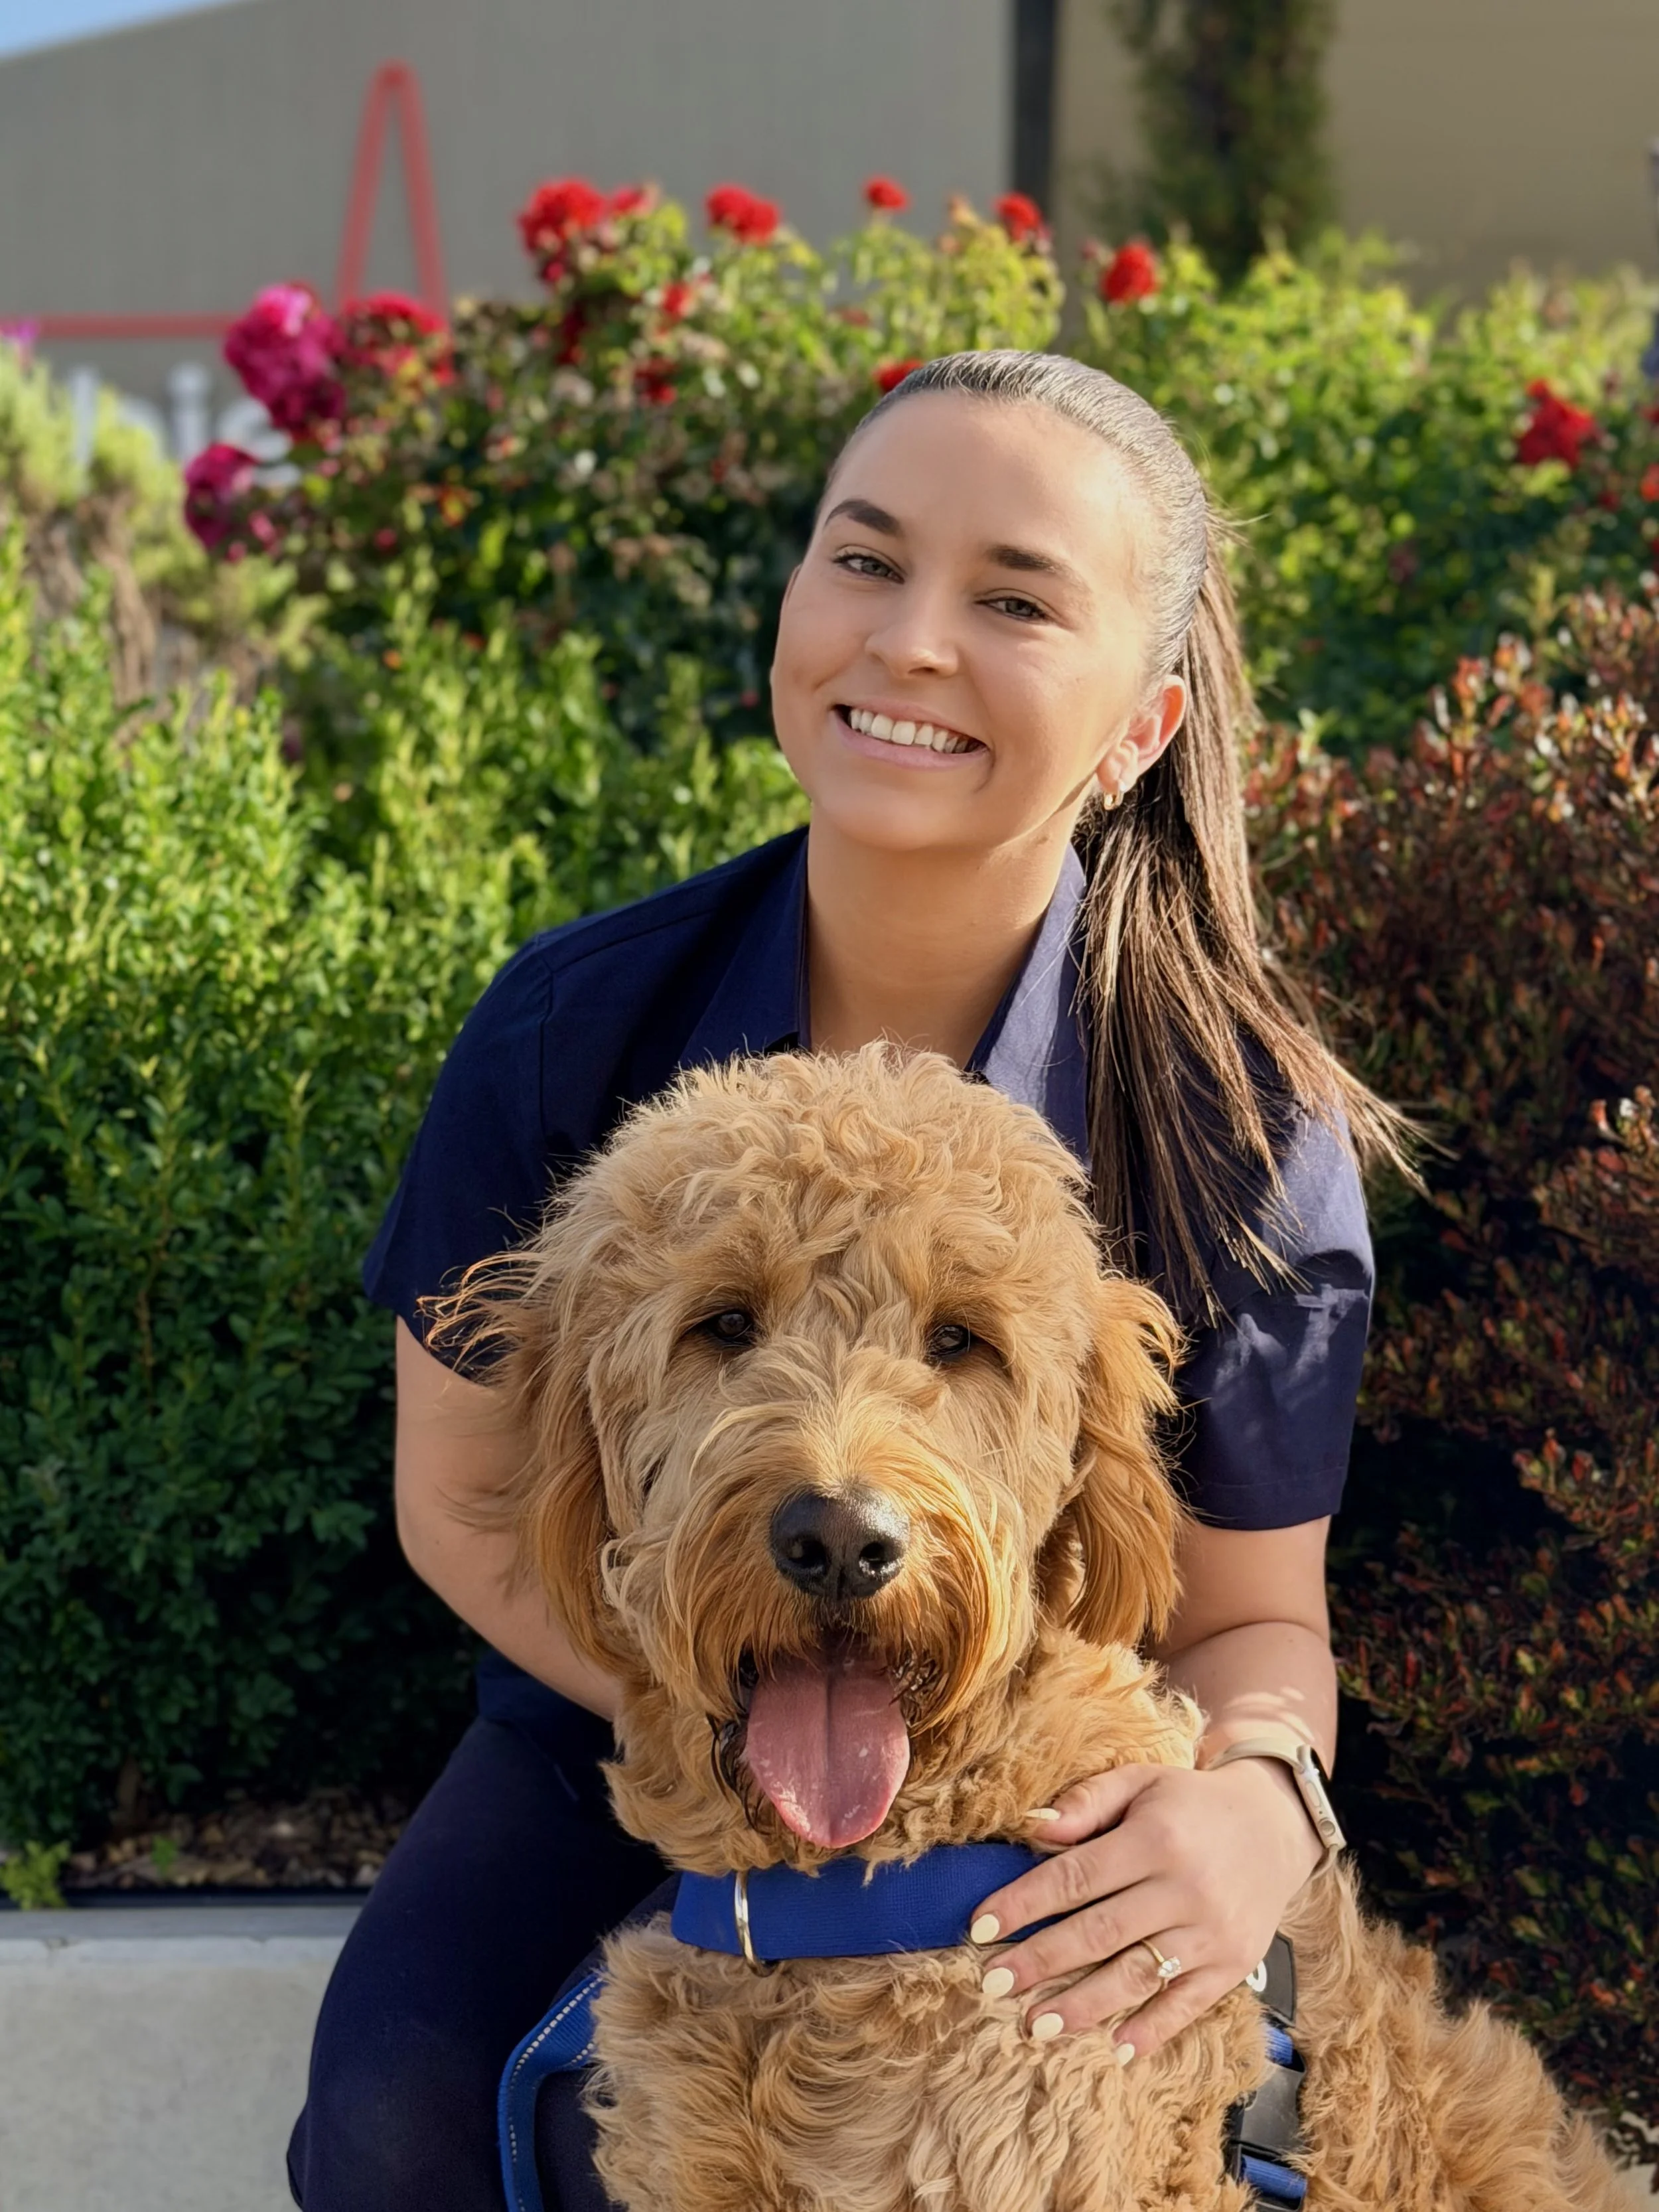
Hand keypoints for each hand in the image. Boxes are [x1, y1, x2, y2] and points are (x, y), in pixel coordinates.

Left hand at [969, 1758, 1322, 2061]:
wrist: (1273, 1828)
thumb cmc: (1189, 1804)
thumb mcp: (1140, 1782)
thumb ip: (1087, 1802)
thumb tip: (1034, 1828)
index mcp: (1155, 1839)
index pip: (1075, 1876)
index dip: (1025, 1903)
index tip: (980, 1927)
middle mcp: (1185, 1889)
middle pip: (1099, 1933)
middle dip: (1041, 1962)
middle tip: (992, 1984)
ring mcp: (1210, 1933)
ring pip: (1137, 1976)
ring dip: (1083, 2006)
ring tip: (1034, 2025)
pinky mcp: (1232, 1965)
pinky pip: (1188, 2005)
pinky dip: (1153, 2030)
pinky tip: (1116, 2048)